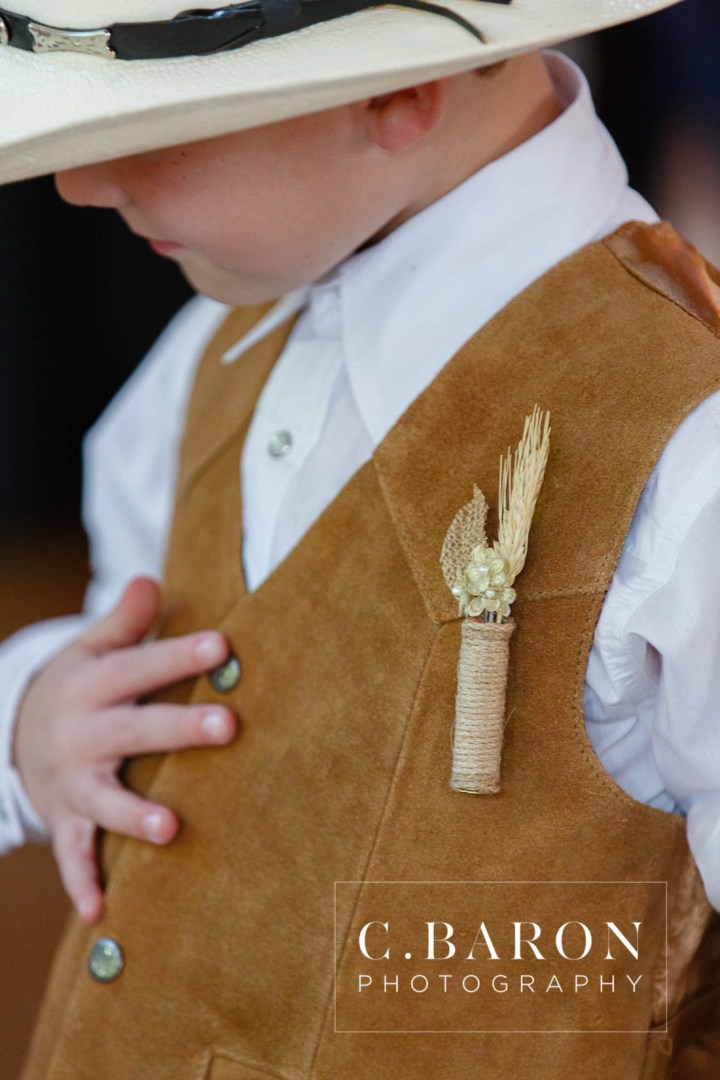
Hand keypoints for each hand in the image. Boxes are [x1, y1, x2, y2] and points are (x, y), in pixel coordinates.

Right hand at [12, 576, 235, 925]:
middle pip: (133, 730)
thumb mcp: (91, 650)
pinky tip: (101, 913)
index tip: (223, 646)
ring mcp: (73, 781)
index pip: (140, 667)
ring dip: (134, 814)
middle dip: (178, 729)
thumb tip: (149, 580)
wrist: (13, 736)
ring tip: (170, 827)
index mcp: (93, 685)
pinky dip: (83, 882)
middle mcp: (82, 733)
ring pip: (104, 799)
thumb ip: (124, 622)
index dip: (178, 655)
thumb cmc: (80, 687)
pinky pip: (73, 855)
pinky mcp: (67, 820)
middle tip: (227, 725)